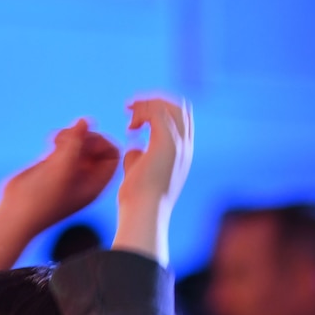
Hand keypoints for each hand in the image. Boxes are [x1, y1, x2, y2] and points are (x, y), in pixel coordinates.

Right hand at [0, 119, 116, 286]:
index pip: (113, 155)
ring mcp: (69, 171)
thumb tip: (85, 120)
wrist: (15, 213)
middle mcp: (85, 178)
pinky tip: (49, 141)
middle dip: (85, 136)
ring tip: (57, 138)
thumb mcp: (61, 169)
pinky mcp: (53, 166)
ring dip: (71, 134)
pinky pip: (66, 145)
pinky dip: (60, 137)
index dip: (103, 142)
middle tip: (68, 138)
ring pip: (81, 142)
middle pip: (98, 145)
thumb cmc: (41, 198)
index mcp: (95, 184)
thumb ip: (75, 142)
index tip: (84, 142)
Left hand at [113, 96, 193, 261]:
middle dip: (155, 101)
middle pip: (179, 107)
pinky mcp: (167, 142)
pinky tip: (131, 125)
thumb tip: (135, 145)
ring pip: (171, 105)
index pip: (179, 120)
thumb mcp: (139, 171)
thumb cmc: (137, 199)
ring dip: (147, 104)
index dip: (158, 112)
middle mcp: (185, 146)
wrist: (143, 212)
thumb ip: (139, 156)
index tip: (136, 119)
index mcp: (181, 154)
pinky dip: (142, 111)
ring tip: (129, 112)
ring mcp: (179, 144)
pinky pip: (158, 111)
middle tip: (131, 108)